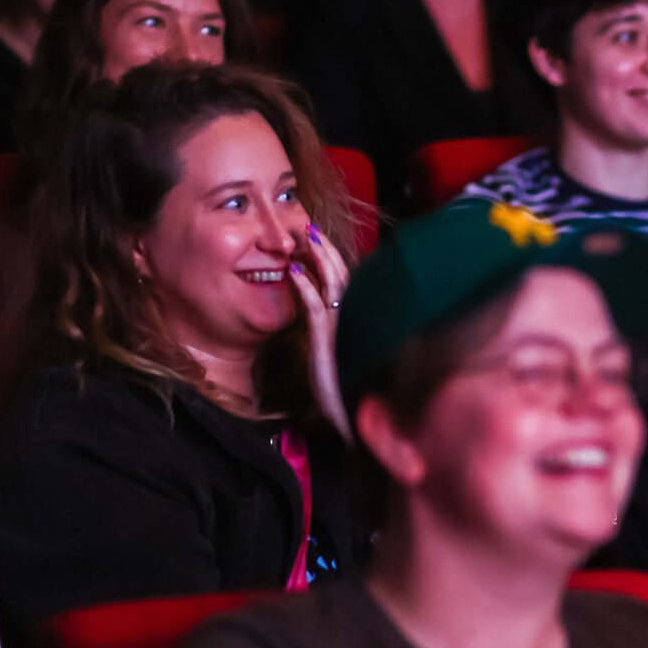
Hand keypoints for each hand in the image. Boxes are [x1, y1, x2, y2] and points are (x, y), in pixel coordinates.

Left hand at [287, 222, 352, 440]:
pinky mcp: (328, 342)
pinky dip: (305, 288)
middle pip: (342, 275)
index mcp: (354, 322)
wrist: (351, 420)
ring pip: (333, 284)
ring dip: (319, 258)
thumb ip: (332, 333)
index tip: (317, 240)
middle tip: (310, 227)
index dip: (332, 259)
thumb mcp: (335, 356)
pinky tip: (293, 272)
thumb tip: (322, 313)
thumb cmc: (343, 391)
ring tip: (304, 237)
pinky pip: (316, 308)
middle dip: (326, 250)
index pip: (346, 282)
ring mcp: (342, 329)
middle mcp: (353, 320)